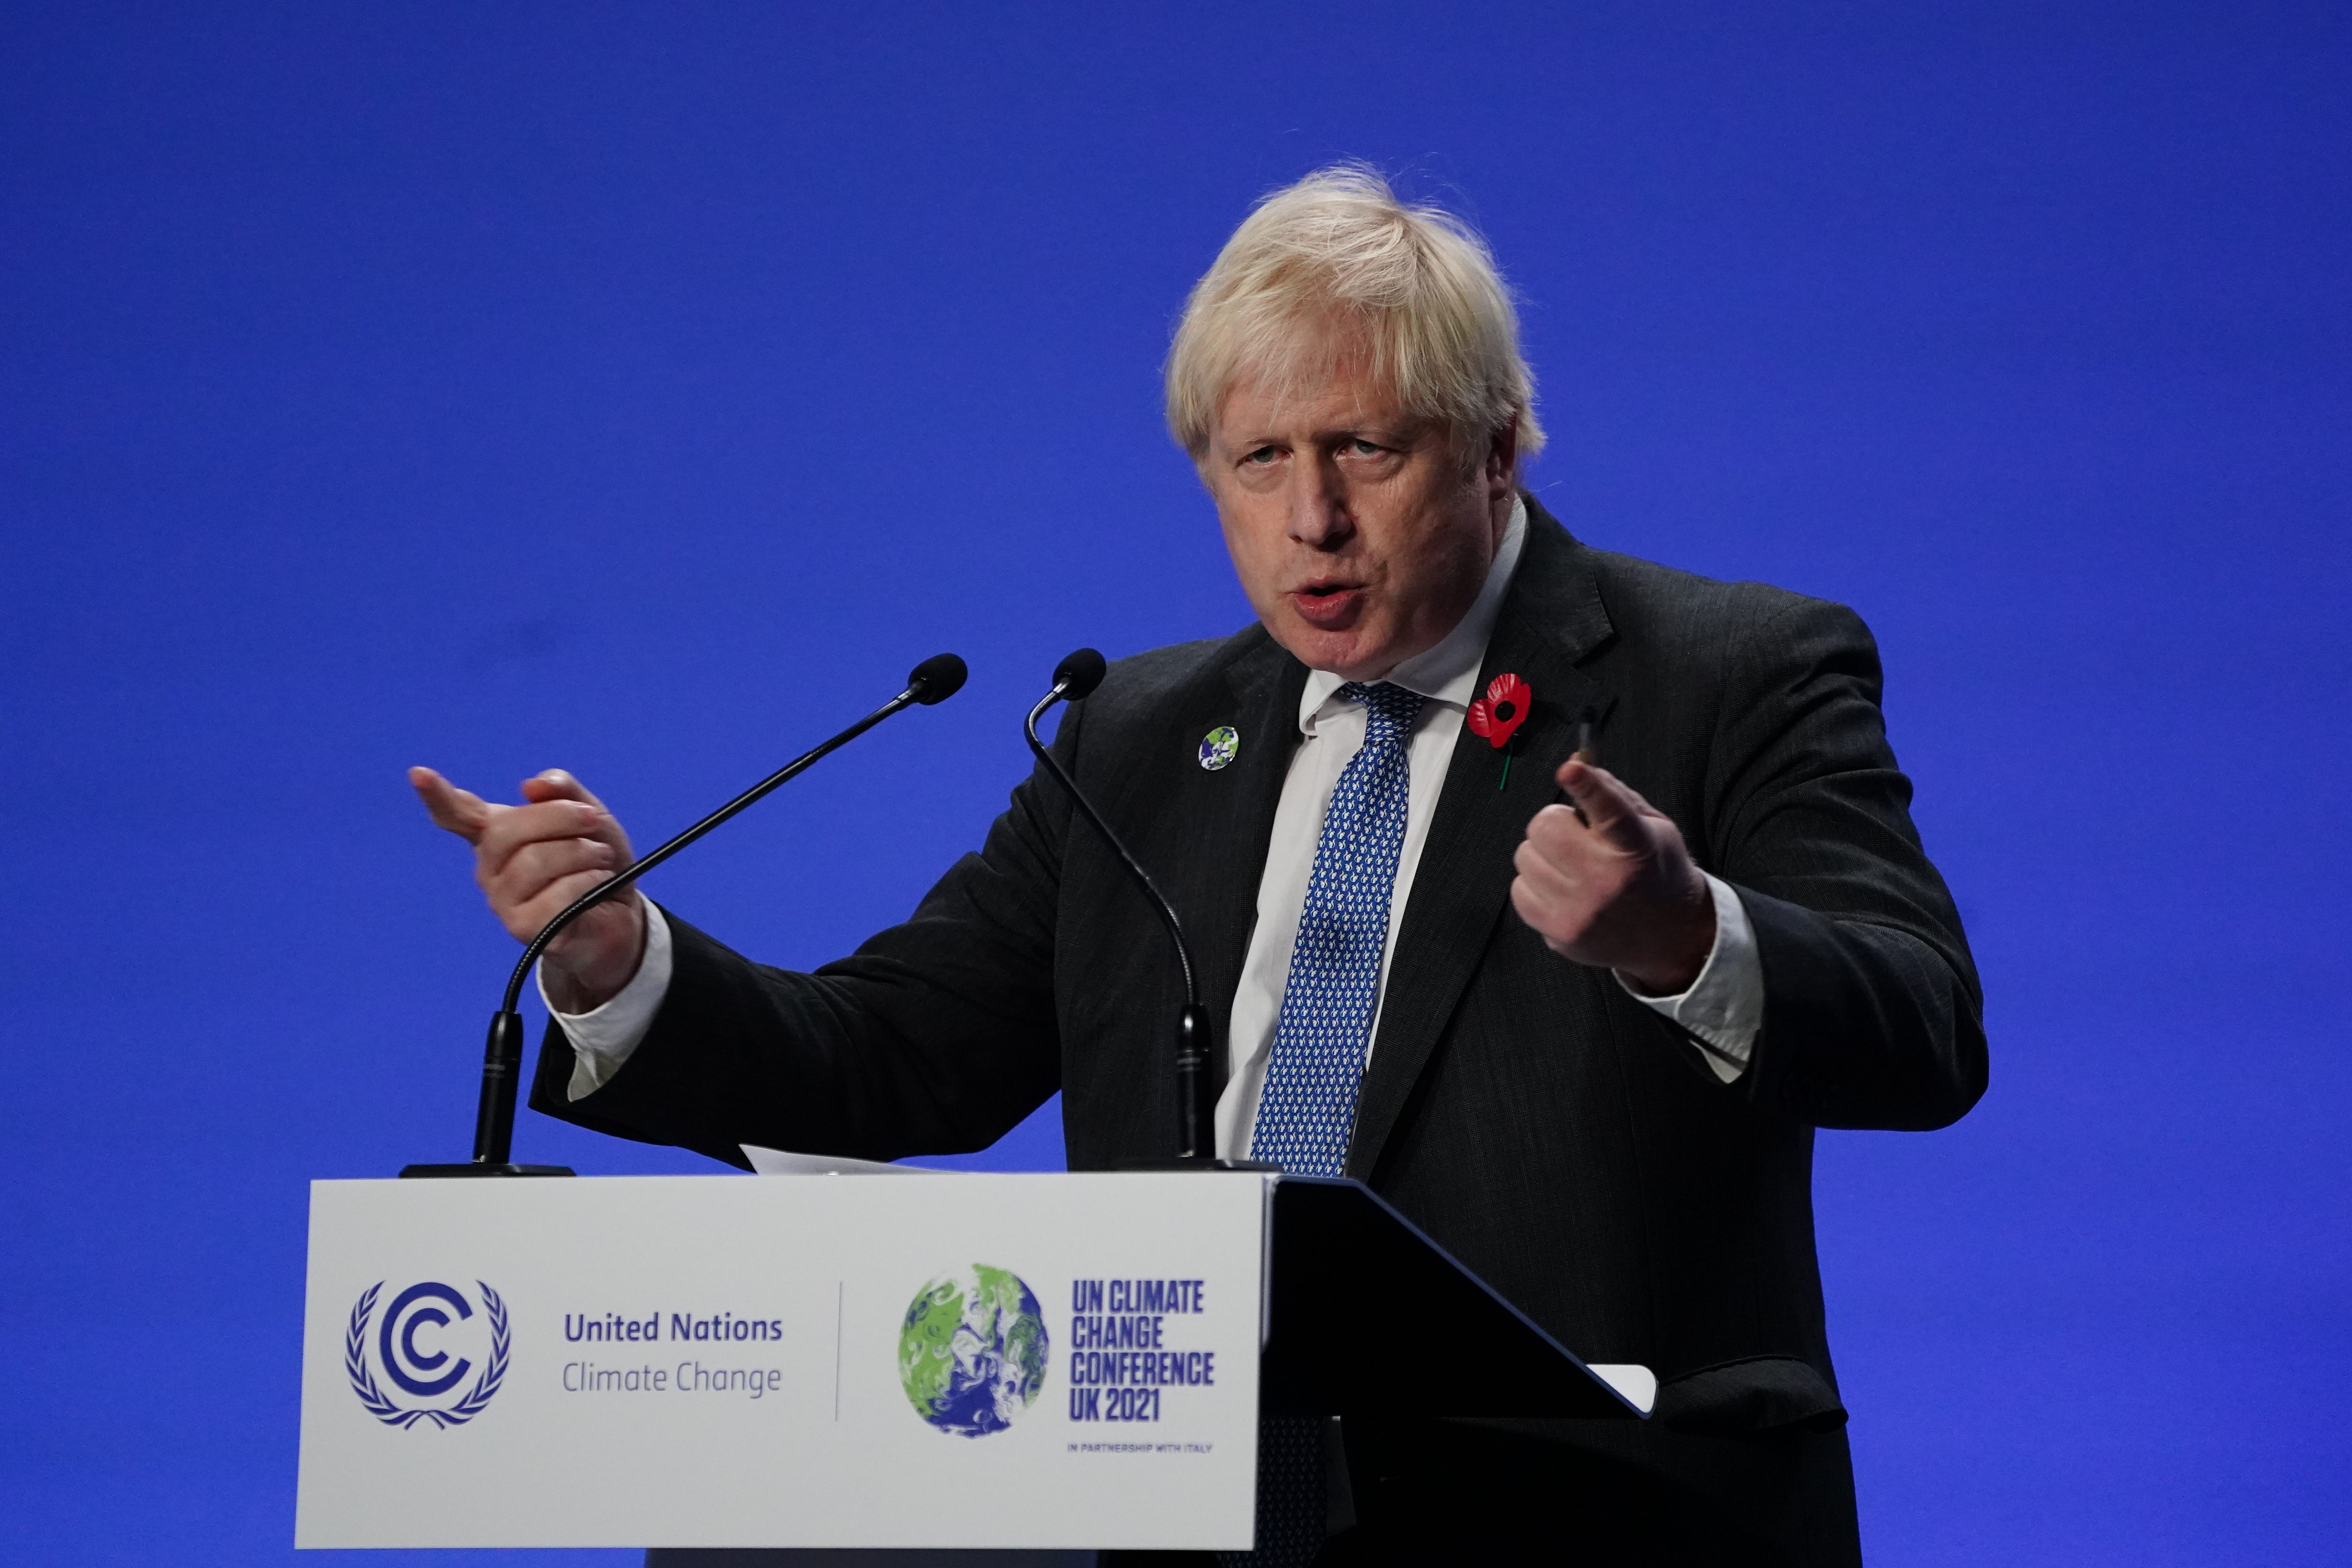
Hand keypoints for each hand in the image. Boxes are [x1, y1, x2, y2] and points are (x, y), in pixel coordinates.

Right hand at [408, 766, 646, 1012]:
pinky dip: (587, 882)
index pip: (457, 814)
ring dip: (581, 853)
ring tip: (600, 859)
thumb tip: (532, 785)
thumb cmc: (595, 861)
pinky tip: (598, 884)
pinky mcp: (524, 928)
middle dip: (558, 817)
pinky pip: (555, 897)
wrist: (619, 913)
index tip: (418, 774)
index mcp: (497, 833)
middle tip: (592, 821)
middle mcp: (491, 867)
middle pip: (506, 831)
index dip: (438, 796)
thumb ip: (564, 792)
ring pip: (534, 862)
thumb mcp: (589, 816)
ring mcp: (503, 900)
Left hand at [1509, 758, 1714, 994]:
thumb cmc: (1656, 873)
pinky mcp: (1559, 933)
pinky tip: (1562, 890)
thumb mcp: (1654, 827)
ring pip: (1525, 856)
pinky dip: (1535, 885)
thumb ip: (1615, 795)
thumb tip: (1576, 764)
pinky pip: (1519, 890)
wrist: (1671, 936)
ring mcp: (1580, 911)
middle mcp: (1607, 882)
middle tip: (1574, 835)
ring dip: (1543, 854)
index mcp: (1638, 848)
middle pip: (1546, 827)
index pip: (1611, 811)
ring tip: (1571, 866)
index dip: (1588, 786)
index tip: (1571, 769)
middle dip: (1554, 822)